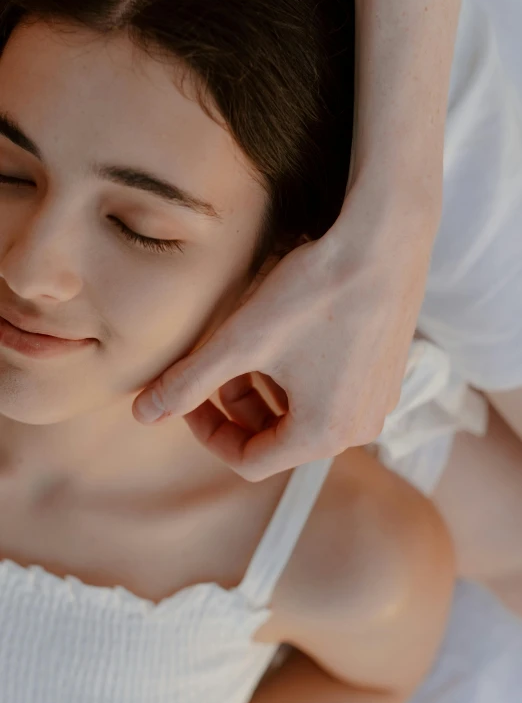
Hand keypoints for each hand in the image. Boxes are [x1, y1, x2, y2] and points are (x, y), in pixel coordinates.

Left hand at [132, 184, 434, 481]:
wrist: (383, 241)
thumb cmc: (314, 293)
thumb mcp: (240, 342)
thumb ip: (187, 383)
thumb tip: (142, 414)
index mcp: (322, 435)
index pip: (249, 462)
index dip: (209, 434)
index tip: (190, 398)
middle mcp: (357, 431)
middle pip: (278, 441)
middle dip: (238, 410)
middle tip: (217, 371)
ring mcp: (378, 403)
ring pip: (304, 417)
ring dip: (267, 393)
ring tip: (250, 350)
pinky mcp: (387, 375)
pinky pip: (332, 394)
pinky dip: (299, 380)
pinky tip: (290, 339)